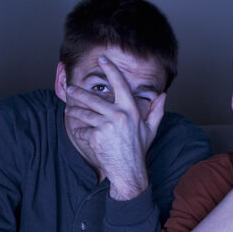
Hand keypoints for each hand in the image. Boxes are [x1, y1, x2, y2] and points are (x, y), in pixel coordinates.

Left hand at [64, 56, 165, 199]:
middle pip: (93, 98)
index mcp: (131, 110)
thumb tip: (163, 95)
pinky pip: (83, 131)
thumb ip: (156, 110)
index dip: (111, 70)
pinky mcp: (96, 136)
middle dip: (79, 92)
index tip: (102, 60)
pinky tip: (80, 133)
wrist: (129, 171)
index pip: (120, 84)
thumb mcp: (150, 129)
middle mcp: (119, 115)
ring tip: (69, 109)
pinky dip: (80, 132)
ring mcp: (106, 126)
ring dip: (74, 111)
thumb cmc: (138, 150)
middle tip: (70, 88)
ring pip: (84, 113)